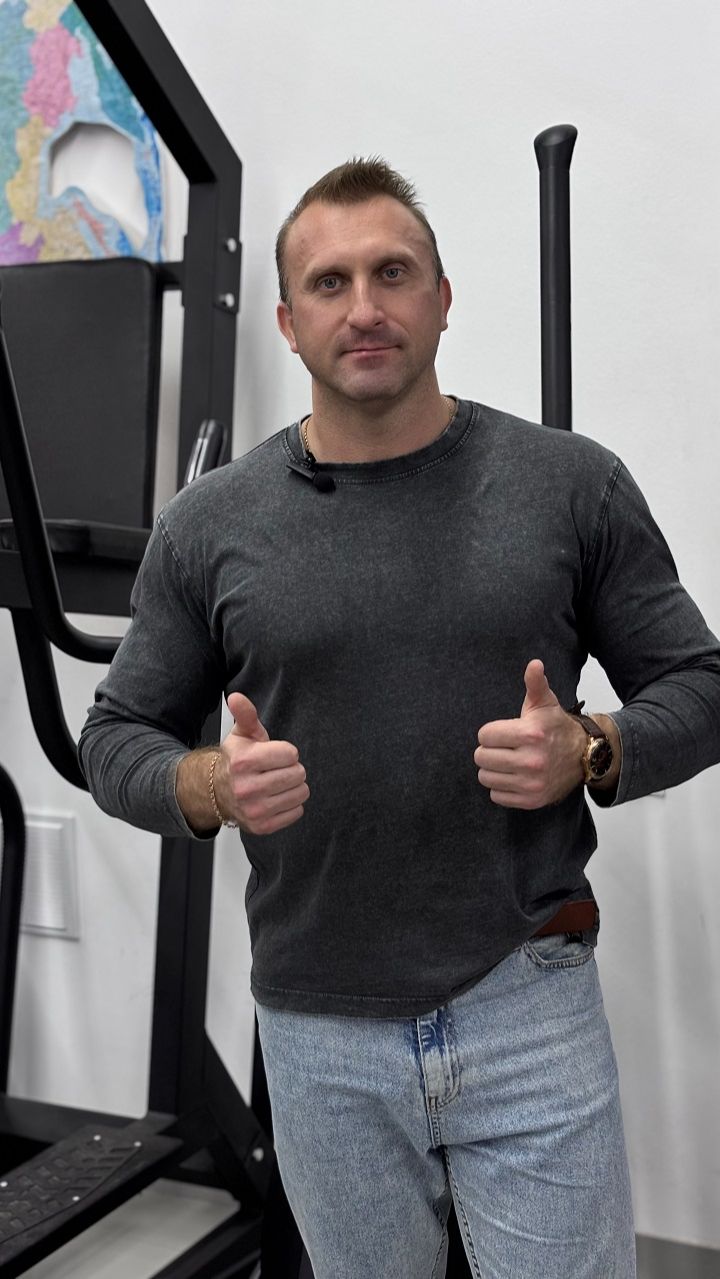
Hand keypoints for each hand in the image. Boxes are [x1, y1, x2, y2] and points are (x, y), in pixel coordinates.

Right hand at [213, 693, 309, 834]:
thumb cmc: (236, 761)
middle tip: (276, 770)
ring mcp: (254, 810)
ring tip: (277, 783)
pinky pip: (297, 812)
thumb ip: (246, 714)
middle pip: (298, 774)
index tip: (274, 755)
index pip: (291, 754)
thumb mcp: (242, 734)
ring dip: (294, 787)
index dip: (286, 752)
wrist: (216, 792)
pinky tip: (276, 798)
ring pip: (301, 793)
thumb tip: (236, 697)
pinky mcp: (261, 826)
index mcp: (244, 762)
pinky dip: (291, 805)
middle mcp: (246, 788)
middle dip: (291, 769)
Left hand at [474, 660, 585, 808]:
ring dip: (493, 770)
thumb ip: (535, 683)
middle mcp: (531, 761)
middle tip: (504, 747)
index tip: (503, 733)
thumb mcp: (545, 703)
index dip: (491, 732)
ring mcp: (531, 783)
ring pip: (486, 777)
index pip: (484, 735)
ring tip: (508, 762)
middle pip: (481, 757)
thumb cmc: (557, 727)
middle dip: (489, 750)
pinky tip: (514, 776)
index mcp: (530, 734)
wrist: (585, 756)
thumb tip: (534, 664)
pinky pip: (496, 796)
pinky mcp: (531, 800)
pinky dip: (501, 787)